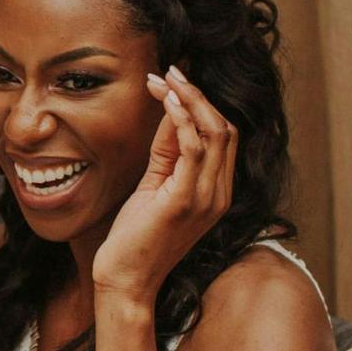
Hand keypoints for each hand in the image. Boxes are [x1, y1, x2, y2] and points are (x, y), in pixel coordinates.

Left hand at [93, 66, 235, 300]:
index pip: (224, 136)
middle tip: (170, 71)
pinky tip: (165, 101)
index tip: (175, 81)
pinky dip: (182, 120)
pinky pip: (193, 149)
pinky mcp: (186, 200)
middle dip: (198, 95)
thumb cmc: (136, 237)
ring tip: (165, 77)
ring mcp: (207, 198)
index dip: (203, 104)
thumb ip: (167, 154)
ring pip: (215, 133)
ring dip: (190, 99)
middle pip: (225, 129)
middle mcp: (220, 193)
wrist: (126, 280)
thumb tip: (171, 114)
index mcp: (217, 191)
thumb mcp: (155, 186)